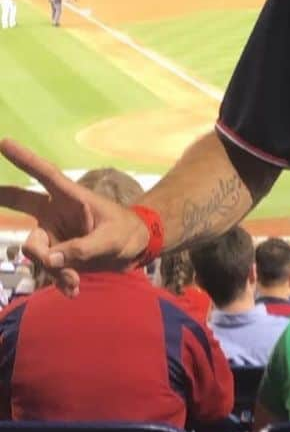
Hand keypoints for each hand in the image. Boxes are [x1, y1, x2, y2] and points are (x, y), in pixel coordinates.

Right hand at [0, 138, 148, 296]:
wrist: (135, 250)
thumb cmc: (127, 233)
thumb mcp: (112, 239)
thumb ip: (83, 248)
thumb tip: (50, 259)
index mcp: (72, 197)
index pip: (45, 175)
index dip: (24, 159)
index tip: (3, 142)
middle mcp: (56, 212)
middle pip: (23, 202)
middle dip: (3, 196)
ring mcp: (53, 232)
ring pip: (35, 250)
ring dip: (53, 268)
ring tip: (76, 281)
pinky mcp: (55, 253)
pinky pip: (46, 268)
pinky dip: (59, 280)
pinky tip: (73, 289)